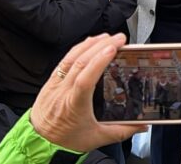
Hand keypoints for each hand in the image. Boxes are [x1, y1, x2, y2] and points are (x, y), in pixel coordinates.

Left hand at [30, 34, 145, 151]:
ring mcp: (56, 84)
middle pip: (81, 62)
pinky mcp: (51, 81)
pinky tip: (88, 44)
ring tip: (107, 37)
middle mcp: (63, 91)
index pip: (85, 79)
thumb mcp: (96, 138)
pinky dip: (78, 48)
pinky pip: (64, 60)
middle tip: (119, 39)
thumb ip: (122, 131)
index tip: (113, 49)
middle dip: (101, 46)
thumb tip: (141, 125)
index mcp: (74, 105)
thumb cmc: (63, 141)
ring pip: (71, 57)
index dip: (99, 61)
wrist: (38, 142)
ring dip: (90, 43)